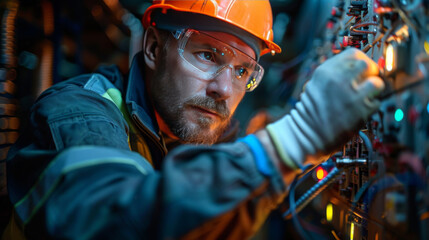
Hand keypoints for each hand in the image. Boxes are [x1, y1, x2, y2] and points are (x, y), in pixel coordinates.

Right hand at [266, 48, 384, 168]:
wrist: (306, 134)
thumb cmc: (311, 111)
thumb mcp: (315, 84)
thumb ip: (335, 73)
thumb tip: (360, 66)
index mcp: (325, 71)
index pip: (353, 53)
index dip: (361, 59)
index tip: (362, 67)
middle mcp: (338, 80)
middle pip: (367, 64)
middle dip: (370, 73)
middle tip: (367, 81)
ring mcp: (350, 96)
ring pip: (377, 82)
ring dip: (374, 90)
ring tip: (365, 96)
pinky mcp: (360, 112)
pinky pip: (376, 102)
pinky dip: (371, 106)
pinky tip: (360, 110)